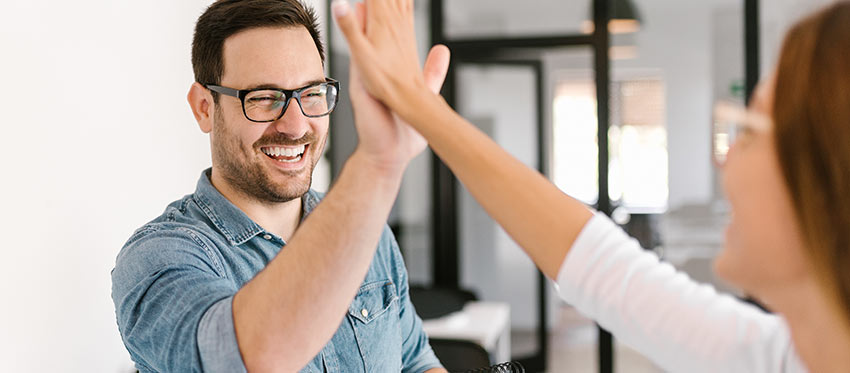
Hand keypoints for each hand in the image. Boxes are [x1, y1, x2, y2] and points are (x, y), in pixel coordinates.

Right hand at [345, 1, 449, 172]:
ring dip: (358, 20)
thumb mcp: (422, 97)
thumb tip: (441, 50)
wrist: (390, 157)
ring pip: (359, 42)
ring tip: (362, 0)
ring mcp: (364, 80)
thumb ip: (432, 72)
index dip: (387, 14)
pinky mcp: (360, 89)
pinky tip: (352, 24)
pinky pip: (355, 60)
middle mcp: (372, 73)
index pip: (386, 36)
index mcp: (386, 73)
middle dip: (370, 10)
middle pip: (369, 34)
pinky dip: (353, 41)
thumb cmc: (402, 135)